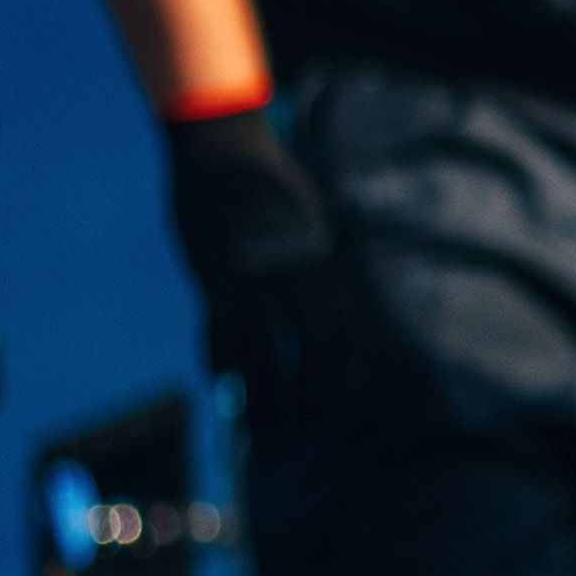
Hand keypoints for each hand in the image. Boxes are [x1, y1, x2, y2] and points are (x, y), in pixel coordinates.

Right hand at [160, 107, 373, 409]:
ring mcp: (265, 291)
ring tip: (256, 420)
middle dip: (307, 406)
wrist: (232, 154)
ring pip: (266, 370)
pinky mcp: (221, 286)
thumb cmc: (276, 192)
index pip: (354, 354)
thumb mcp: (320, 234)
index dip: (345, 390)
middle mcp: (309, 291)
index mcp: (338, 279)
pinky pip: (222, 345)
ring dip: (262, 403)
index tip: (332, 407)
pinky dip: (222, 370)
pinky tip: (223, 383)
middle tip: (292, 421)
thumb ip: (325, 278)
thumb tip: (325, 322)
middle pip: (318, 373)